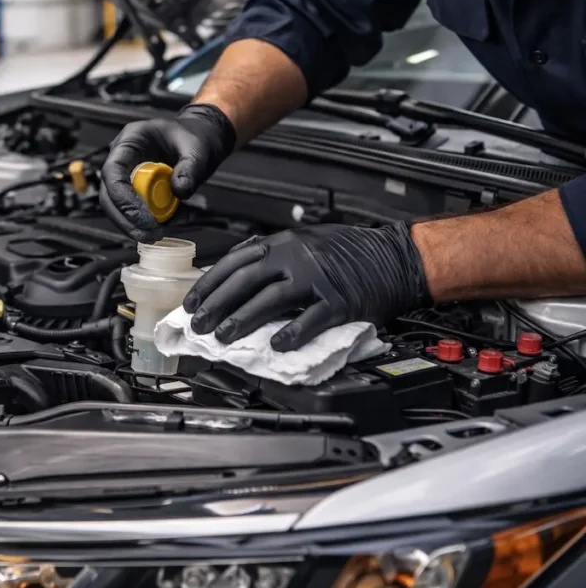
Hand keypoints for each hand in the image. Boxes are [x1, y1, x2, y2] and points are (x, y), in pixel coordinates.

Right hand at [101, 104, 236, 242]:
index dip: (123, 199)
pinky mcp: (139, 190)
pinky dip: (153, 221)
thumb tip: (180, 192)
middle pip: (109, 195)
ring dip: (136, 225)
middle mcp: (124, 159)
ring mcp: (129, 175)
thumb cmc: (195, 137)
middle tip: (150, 233)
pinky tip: (175, 219)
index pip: (112, 172)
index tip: (144, 218)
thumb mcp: (197, 149)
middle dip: (126, 219)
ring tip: (161, 232)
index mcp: (130, 140)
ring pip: (119, 208)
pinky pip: (137, 211)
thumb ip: (190, 168)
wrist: (201, 139)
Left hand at [183, 222, 431, 350]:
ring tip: (223, 337)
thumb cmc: (349, 251)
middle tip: (198, 324)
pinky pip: (311, 319)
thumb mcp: (304, 241)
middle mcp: (297, 257)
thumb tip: (233, 276)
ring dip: (242, 319)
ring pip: (271, 300)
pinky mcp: (340, 301)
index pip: (235, 262)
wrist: (395, 257)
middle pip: (246, 281)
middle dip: (216, 305)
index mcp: (284, 243)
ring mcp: (318, 279)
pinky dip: (292, 333)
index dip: (209, 283)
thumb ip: (271, 255)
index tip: (192, 302)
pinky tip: (276, 346)